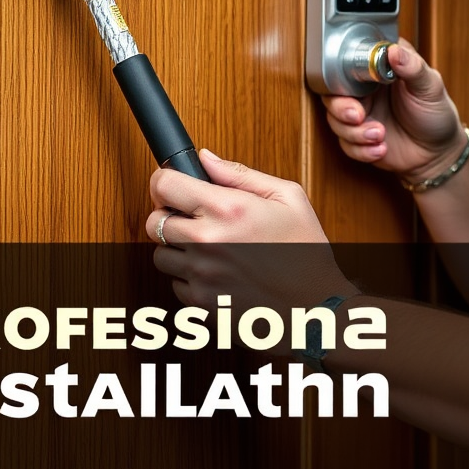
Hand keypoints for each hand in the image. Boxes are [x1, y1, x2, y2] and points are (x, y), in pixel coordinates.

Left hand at [145, 150, 356, 316]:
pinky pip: (176, 284)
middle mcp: (208, 242)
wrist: (315, 309)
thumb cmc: (307, 252)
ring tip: (211, 247)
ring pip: (160, 255)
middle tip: (195, 216)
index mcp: (229, 209)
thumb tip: (206, 159)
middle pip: (154, 221)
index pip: (165, 185)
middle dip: (170, 214)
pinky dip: (190, 276)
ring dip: (178, 248)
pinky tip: (219, 271)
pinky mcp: (200, 304)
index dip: (165, 181)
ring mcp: (201, 275)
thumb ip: (240, 174)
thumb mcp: (288, 198)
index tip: (172, 183)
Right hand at [322, 38, 465, 182]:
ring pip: (335, 121)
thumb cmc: (436, 113)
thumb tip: (394, 51)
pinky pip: (346, 144)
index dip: (345, 73)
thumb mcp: (430, 86)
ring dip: (354, 133)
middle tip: (358, 116)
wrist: (438, 152)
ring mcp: (360, 115)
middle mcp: (364, 91)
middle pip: (333, 94)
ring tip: (379, 135)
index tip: (357, 84)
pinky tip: (381, 149)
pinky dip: (361, 150)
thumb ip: (413, 67)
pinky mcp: (358, 139)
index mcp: (378, 70)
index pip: (349, 63)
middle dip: (341, 108)